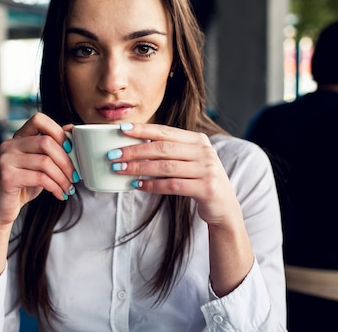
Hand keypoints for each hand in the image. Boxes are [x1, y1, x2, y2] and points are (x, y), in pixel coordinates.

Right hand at [0, 113, 76, 228]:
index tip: (71, 148)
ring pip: (45, 162)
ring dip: (63, 178)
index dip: (58, 131)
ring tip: (68, 188)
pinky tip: (60, 194)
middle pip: (46, 142)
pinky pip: (40, 178)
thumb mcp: (40, 165)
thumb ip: (51, 148)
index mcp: (18, 137)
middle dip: (66, 161)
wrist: (0, 210)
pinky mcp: (7, 177)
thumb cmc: (23, 186)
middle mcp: (9, 145)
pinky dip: (55, 187)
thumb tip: (71, 128)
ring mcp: (6, 160)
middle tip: (75, 175)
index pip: (39, 119)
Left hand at [109, 123, 240, 227]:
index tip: (122, 130)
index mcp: (198, 140)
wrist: (224, 207)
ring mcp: (207, 170)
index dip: (143, 130)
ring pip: (165, 167)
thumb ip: (170, 152)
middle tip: (114, 155)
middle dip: (134, 151)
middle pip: (162, 148)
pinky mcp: (206, 188)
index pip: (165, 131)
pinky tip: (137, 185)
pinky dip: (152, 185)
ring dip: (139, 168)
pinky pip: (172, 185)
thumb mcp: (190, 161)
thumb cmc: (200, 181)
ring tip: (120, 170)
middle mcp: (204, 152)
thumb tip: (134, 147)